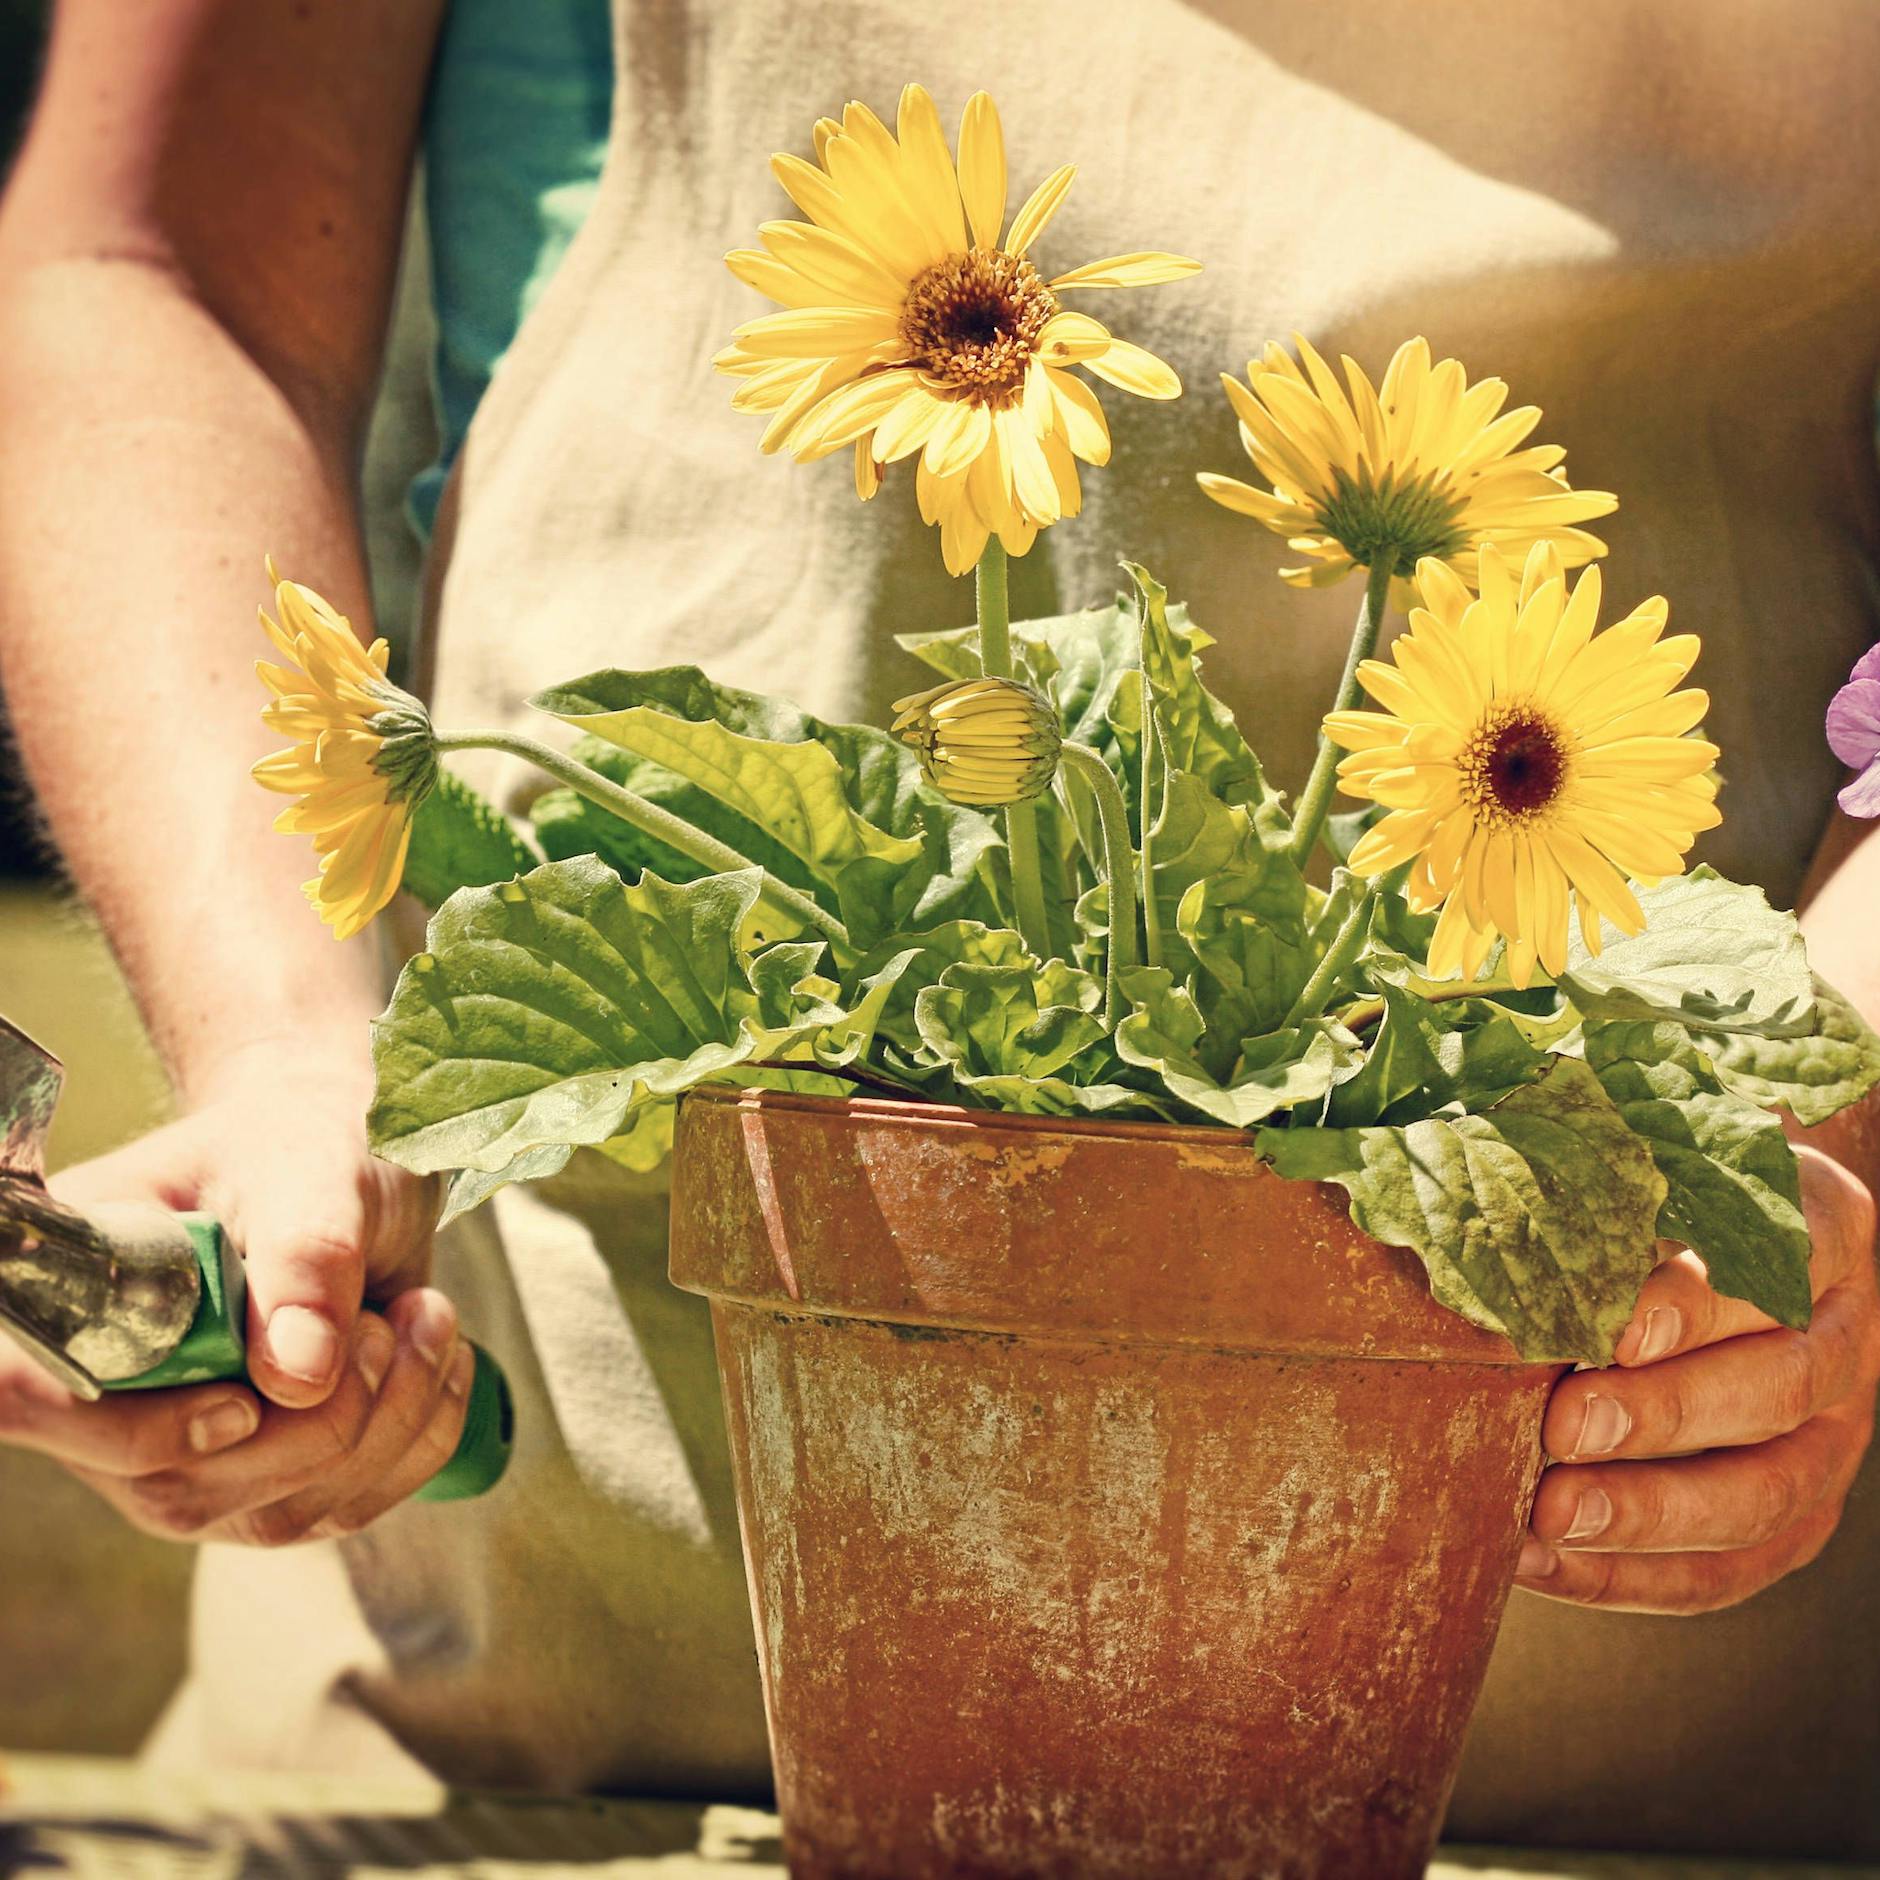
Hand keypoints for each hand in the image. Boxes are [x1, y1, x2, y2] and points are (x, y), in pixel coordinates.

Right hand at [0, 1050, 466, 1544]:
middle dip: (322, 1412)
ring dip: (389, 1416)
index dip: (127, 1427)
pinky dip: (419, 1434)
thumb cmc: (304, 1149)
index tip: (244, 1401)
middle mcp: (101, 1398)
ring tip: (423, 1315)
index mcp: (70, 1294)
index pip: (22, 1394)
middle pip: (179, 1485)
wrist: (346, 1169)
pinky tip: (438, 1356)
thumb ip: (304, 1255)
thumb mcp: (313, 1169)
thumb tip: (298, 1379)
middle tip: (390, 1317)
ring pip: (278, 1511)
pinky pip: (345, 1508)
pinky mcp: (256, 1491)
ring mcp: (173, 1461)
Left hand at [1516, 1145, 1879, 1611]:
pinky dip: (1629, 1576)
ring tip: (1551, 1511)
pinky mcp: (1793, 1516)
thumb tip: (1507, 1222)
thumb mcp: (1630, 1159)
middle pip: (1781, 1388)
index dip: (1700, 1302)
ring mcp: (1832, 1435)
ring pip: (1765, 1493)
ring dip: (1652, 1512)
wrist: (1672, 1245)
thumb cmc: (1634, 1186)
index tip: (1613, 1327)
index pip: (1781, 1264)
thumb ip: (1597, 1186)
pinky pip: (1725, 1571)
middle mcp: (1846, 1334)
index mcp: (1823, 1226)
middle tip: (1564, 1423)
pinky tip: (1539, 1560)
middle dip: (1665, 1415)